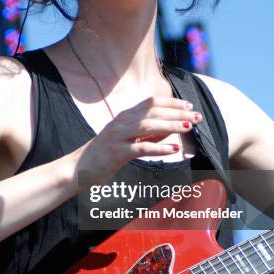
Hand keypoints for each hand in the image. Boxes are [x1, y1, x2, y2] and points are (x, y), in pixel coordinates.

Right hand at [73, 96, 201, 189]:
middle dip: (177, 113)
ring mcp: (117, 137)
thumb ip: (144, 135)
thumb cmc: (102, 156)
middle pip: (153, 112)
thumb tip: (168, 131)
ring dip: (171, 126)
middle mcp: (120, 122)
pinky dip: (159, 149)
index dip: (171, 103)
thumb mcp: (125, 140)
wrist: (77, 170)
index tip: (188, 106)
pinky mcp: (115, 153)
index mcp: (123, 117)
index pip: (150, 103)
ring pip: (148, 126)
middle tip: (197, 117)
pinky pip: (141, 149)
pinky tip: (174, 150)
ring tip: (189, 127)